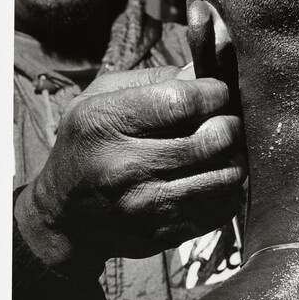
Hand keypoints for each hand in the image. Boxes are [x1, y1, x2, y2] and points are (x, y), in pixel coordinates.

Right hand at [14, 67, 245, 276]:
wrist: (64, 216)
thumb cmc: (90, 142)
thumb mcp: (104, 97)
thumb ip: (158, 77)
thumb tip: (207, 66)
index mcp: (104, 122)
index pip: (183, 101)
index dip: (214, 92)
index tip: (217, 92)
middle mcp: (123, 167)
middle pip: (213, 138)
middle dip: (231, 123)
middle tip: (224, 119)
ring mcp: (146, 206)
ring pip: (226, 175)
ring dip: (234, 156)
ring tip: (221, 148)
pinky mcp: (166, 233)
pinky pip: (221, 207)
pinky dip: (226, 189)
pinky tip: (210, 177)